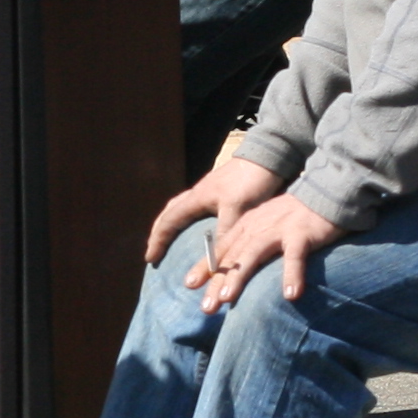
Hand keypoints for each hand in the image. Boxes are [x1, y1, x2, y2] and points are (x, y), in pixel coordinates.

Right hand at [145, 152, 285, 264]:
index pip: (169, 221)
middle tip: (153, 251)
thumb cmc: (250, 181)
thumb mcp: (237, 208)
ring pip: (180, 209)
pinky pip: (194, 209)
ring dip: (170, 225)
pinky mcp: (220, 193)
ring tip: (168, 240)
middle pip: (169, 214)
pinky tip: (197, 228)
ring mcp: (207, 192)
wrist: (268, 157)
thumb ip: (224, 231)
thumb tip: (213, 259)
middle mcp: (197, 194)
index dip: (158, 241)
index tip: (150, 259)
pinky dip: (187, 220)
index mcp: (196, 198)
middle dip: (159, 233)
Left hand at [191, 190, 343, 313]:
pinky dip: (292, 274)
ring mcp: (278, 229)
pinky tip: (290, 295)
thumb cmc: (295, 215)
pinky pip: (295, 256)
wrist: (327, 192)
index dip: (204, 267)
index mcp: (247, 225)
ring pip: (253, 254)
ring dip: (239, 277)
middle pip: (232, 256)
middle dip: (216, 281)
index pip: (221, 249)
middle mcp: (257, 227)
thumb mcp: (266, 225)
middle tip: (205, 307)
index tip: (188, 286)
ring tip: (226, 299)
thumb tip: (234, 271)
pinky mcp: (302, 233)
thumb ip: (250, 243)